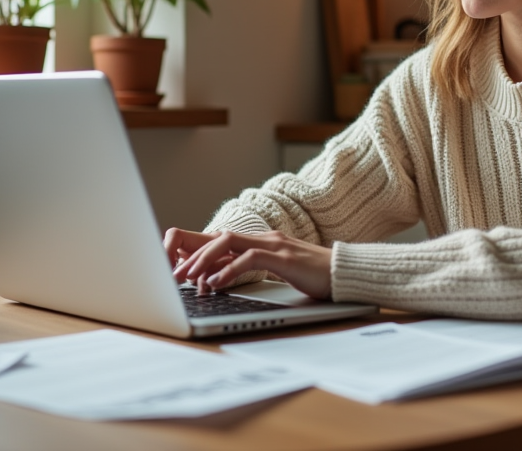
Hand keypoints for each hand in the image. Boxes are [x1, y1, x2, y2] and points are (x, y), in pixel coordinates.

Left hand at [163, 227, 332, 300]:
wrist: (345, 274)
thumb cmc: (314, 276)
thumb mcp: (279, 271)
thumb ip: (256, 269)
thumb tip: (224, 281)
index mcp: (262, 242)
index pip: (222, 240)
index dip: (198, 251)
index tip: (180, 269)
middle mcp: (265, 238)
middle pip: (219, 238)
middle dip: (194, 256)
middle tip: (176, 275)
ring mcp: (275, 245)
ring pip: (229, 242)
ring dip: (205, 260)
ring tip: (190, 279)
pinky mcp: (285, 258)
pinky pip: (250, 258)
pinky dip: (230, 269)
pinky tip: (217, 283)